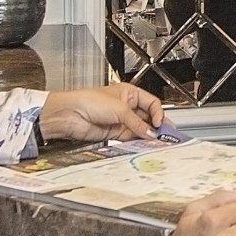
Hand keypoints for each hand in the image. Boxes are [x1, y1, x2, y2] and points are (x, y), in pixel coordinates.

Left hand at [40, 83, 163, 144]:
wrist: (70, 114)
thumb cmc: (88, 101)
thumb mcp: (119, 109)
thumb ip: (137, 122)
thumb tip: (150, 132)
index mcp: (129, 93)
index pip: (151, 102)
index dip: (158, 112)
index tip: (160, 123)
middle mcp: (126, 106)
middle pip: (148, 116)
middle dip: (156, 125)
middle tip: (165, 134)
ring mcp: (120, 120)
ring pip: (140, 128)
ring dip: (148, 134)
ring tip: (157, 140)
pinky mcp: (115, 132)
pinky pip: (132, 137)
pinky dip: (139, 141)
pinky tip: (145, 143)